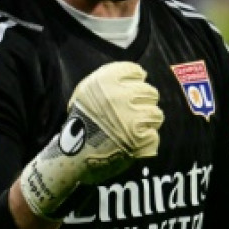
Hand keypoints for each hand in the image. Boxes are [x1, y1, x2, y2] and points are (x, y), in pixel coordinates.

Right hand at [19, 62, 162, 219]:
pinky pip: (153, 136)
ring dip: (146, 123)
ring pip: (156, 114)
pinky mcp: (140, 139)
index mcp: (106, 80)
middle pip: (150, 92)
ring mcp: (132, 117)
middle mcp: (120, 95)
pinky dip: (144, 142)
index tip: (129, 93)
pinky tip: (129, 144)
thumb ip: (110, 81)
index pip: (136, 71)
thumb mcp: (87, 92)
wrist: (72, 156)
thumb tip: (140, 74)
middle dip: (142, 103)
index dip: (134, 83)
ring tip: (131, 130)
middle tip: (129, 115)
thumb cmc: (82, 123)